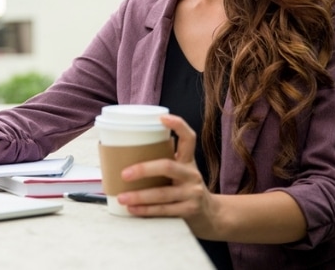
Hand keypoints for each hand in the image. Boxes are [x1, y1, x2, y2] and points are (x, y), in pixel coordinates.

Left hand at [116, 114, 218, 237]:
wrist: (212, 215)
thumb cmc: (186, 189)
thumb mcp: (182, 172)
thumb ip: (165, 162)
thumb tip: (126, 154)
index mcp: (188, 161)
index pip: (188, 138)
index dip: (177, 125)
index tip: (161, 118)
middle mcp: (192, 174)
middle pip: (167, 166)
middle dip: (143, 170)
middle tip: (124, 174)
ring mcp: (192, 193)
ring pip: (162, 193)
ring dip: (139, 196)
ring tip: (122, 197)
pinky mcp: (189, 211)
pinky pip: (164, 210)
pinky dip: (146, 210)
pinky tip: (133, 209)